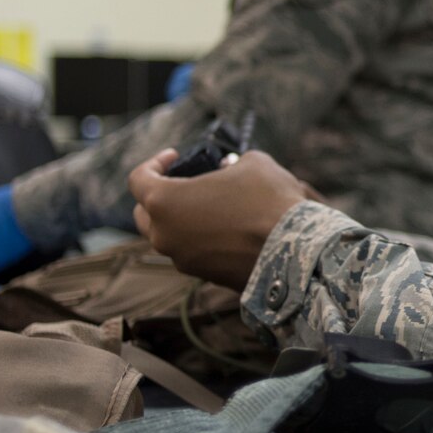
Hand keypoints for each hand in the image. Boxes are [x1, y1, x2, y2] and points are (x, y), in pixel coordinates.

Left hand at [129, 149, 308, 290]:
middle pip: (144, 214)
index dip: (154, 163)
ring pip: (169, 236)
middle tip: (184, 183)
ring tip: (214, 204)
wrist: (294, 251)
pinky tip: (228, 227)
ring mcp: (182, 260)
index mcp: (164, 202)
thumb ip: (230, 164)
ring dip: (183, 219)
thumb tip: (225, 172)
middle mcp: (165, 235)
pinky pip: (192, 253)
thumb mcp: (252, 163)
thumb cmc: (269, 200)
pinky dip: (201, 239)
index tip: (175, 156)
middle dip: (159, 196)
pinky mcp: (204, 276)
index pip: (138, 180)